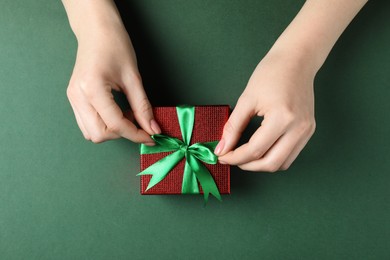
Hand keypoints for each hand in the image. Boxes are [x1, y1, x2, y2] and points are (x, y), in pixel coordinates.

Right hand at [66, 22, 160, 143]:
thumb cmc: (115, 45)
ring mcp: (73, 99)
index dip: (136, 134)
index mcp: (92, 89)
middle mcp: (78, 97)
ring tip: (127, 114)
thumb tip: (153, 129)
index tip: (152, 137)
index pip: (116, 125)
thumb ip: (143, 107)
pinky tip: (116, 112)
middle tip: (138, 121)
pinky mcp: (74, 99)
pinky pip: (87, 124)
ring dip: (112, 131)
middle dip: (122, 134)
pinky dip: (104, 125)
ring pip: (91, 133)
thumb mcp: (134, 77)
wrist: (96, 30)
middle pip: (99, 135)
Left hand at [215, 50, 315, 171]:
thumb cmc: (271, 73)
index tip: (222, 156)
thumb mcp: (246, 99)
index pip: (255, 150)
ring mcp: (306, 131)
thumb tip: (222, 148)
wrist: (297, 60)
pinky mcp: (309, 131)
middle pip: (271, 163)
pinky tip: (261, 149)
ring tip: (245, 155)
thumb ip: (233, 127)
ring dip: (261, 165)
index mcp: (282, 118)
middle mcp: (298, 128)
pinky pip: (290, 155)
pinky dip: (273, 157)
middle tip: (231, 158)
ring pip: (282, 164)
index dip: (235, 157)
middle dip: (247, 166)